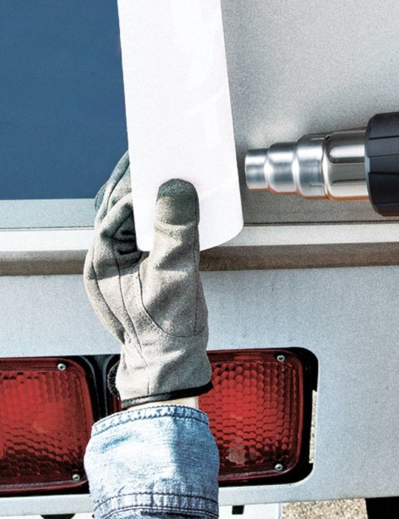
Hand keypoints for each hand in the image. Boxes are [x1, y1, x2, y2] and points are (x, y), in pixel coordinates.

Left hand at [84, 153, 211, 407]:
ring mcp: (118, 267)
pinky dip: (152, 218)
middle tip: (153, 154)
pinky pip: (140, 235)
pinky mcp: (135, 272)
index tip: (157, 160)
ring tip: (161, 175)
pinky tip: (168, 212)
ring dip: (142, 198)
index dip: (137, 182)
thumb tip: (175, 190)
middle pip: (115, 208)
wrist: (169, 364)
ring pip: (126, 220)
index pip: (117, 208)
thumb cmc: (167, 330)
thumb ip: (176, 232)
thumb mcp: (175, 277)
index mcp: (103, 259)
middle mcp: (104, 260)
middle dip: (133, 181)